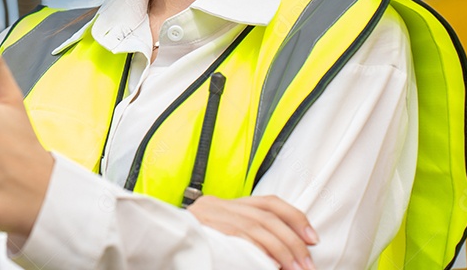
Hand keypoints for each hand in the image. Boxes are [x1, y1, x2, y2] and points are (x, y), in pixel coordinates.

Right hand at [187, 195, 317, 269]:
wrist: (154, 245)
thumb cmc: (189, 248)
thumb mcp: (219, 237)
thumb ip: (242, 237)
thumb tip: (280, 255)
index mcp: (222, 205)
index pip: (268, 203)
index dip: (295, 218)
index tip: (313, 239)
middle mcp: (216, 206)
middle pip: (266, 216)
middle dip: (293, 241)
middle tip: (307, 264)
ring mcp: (208, 218)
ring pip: (257, 227)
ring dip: (282, 250)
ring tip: (295, 269)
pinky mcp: (204, 231)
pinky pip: (240, 238)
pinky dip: (260, 252)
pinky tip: (271, 265)